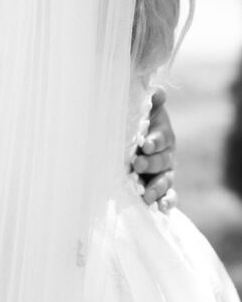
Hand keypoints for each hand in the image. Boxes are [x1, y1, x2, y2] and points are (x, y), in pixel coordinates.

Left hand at [132, 87, 176, 208]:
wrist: (133, 140)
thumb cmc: (138, 123)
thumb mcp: (144, 110)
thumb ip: (151, 101)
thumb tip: (158, 93)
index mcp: (163, 135)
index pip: (161, 138)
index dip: (155, 141)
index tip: (145, 144)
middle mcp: (166, 156)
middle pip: (163, 161)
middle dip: (151, 164)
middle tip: (137, 163)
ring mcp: (164, 174)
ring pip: (166, 181)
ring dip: (157, 188)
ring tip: (147, 194)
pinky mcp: (160, 189)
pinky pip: (168, 196)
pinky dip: (166, 202)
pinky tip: (161, 208)